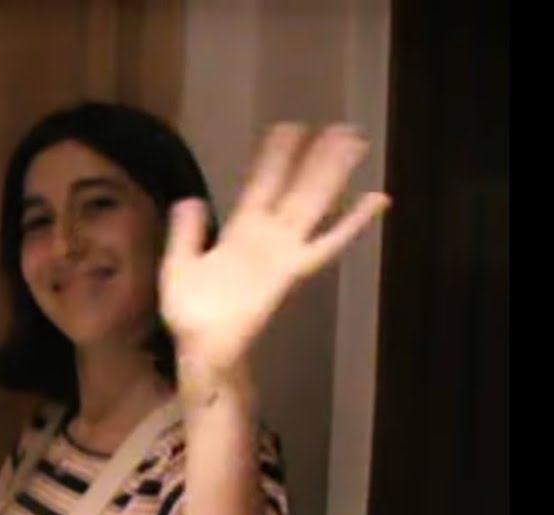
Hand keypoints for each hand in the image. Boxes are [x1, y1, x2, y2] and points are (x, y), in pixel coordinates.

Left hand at [159, 123, 390, 375]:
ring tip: (355, 143)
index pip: (262, 185)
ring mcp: (283, 252)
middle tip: (341, 127)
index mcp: (239, 233)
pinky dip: (352, 222)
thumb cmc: (191, 315)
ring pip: (314, 203)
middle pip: (297, 187)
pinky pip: (327, 242)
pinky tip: (375, 200)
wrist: (201, 349)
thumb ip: (186, 233)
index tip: (288, 128)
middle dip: (318, 158)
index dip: (275, 158)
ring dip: (334, 174)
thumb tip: (191, 198)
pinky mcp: (293, 271)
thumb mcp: (178, 266)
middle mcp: (267, 237)